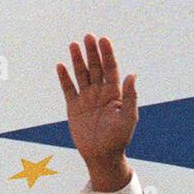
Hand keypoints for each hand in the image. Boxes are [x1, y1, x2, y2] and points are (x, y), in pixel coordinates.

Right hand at [56, 34, 137, 190]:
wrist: (102, 157)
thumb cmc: (118, 139)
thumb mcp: (128, 118)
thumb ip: (130, 97)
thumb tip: (132, 75)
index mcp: (115, 94)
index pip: (111, 69)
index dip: (108, 54)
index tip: (104, 40)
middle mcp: (100, 93)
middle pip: (95, 68)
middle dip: (92, 52)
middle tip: (88, 36)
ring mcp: (86, 99)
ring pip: (81, 74)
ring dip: (78, 59)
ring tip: (74, 44)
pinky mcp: (74, 107)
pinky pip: (68, 89)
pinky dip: (64, 78)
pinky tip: (61, 65)